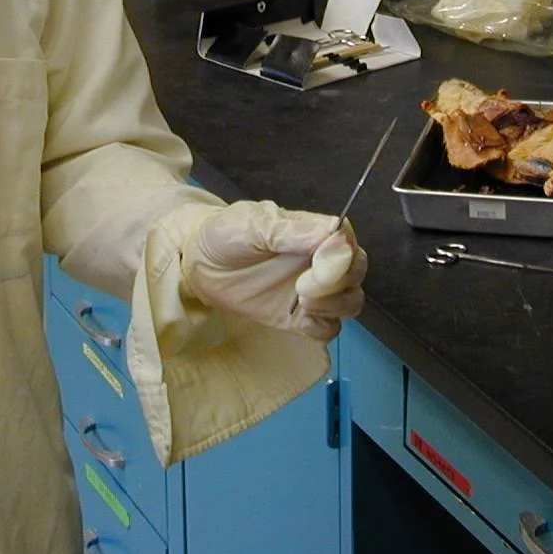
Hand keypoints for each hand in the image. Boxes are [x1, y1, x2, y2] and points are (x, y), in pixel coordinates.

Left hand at [181, 200, 366, 340]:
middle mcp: (318, 260)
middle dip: (338, 284)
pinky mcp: (298, 316)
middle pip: (356, 273)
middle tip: (303, 287)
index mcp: (313, 231)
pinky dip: (323, 327)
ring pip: (351, 301)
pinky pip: (329, 328)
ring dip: (335, 306)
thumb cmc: (224, 234)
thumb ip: (292, 231)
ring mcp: (311, 290)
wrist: (196, 264)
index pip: (348, 242)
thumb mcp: (253, 224)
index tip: (316, 266)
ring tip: (302, 300)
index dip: (341, 258)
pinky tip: (300, 319)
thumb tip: (334, 236)